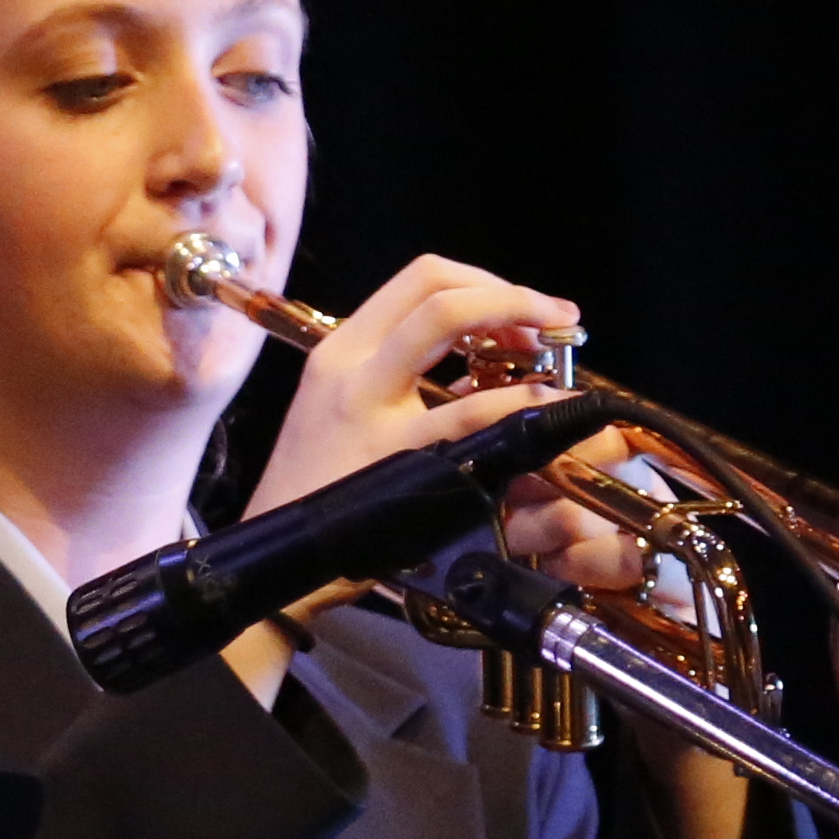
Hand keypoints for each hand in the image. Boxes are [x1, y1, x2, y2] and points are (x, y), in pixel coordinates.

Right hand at [232, 251, 661, 593]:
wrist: (280, 560)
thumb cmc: (321, 489)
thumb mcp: (346, 412)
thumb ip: (404, 378)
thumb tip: (485, 358)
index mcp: (340, 351)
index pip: (420, 278)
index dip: (486, 281)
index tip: (524, 308)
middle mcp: (350, 366)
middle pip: (438, 288)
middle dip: (512, 294)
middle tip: (557, 320)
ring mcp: (371, 407)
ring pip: (449, 320)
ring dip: (522, 324)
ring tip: (559, 356)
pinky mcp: (398, 457)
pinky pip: (471, 411)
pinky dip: (521, 400)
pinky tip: (548, 411)